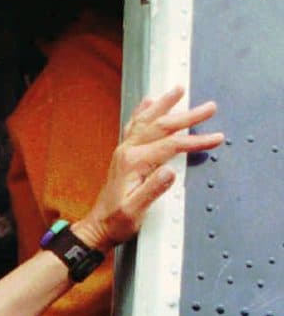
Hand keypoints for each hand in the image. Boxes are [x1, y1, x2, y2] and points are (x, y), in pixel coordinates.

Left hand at [74, 86, 223, 250]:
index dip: (195, 140)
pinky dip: (143, 111)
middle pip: (161, 127)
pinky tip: (149, 102)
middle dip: (187, 116)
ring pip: (146, 120)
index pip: (171, 146)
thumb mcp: (136, 211)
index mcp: (133, 162)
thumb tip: (171, 172)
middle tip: (209, 107)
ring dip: (164, 105)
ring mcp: (124, 150)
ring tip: (178, 90)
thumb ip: (153, 190)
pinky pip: (134, 125)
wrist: (98, 225)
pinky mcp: (124, 154)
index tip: (216, 137)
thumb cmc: (117, 221)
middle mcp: (127, 151)